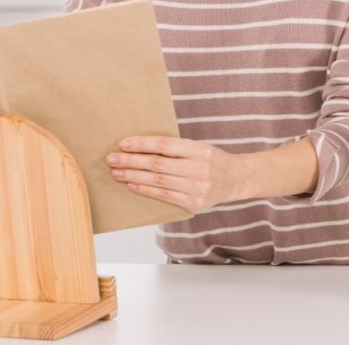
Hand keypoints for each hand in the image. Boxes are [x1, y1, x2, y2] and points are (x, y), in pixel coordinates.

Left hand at [105, 135, 247, 212]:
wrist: (237, 179)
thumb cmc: (212, 159)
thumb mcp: (199, 147)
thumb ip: (176, 148)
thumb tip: (141, 146)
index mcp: (199, 150)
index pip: (165, 145)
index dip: (143, 144)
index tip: (124, 143)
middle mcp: (199, 169)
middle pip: (158, 165)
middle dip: (131, 162)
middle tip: (112, 159)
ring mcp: (197, 189)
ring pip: (158, 182)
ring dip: (134, 177)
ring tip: (117, 173)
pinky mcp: (194, 204)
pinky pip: (164, 196)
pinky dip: (146, 190)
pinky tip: (133, 185)